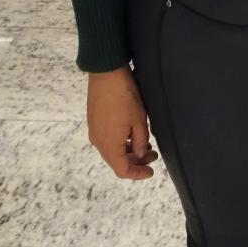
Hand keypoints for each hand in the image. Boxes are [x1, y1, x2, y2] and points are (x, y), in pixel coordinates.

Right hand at [87, 65, 159, 180]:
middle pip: (116, 161)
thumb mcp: (139, 120)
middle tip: (153, 155)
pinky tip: (133, 134)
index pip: (122, 170)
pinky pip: (107, 139)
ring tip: (147, 144)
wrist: (106, 73)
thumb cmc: (124, 96)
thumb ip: (140, 141)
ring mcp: (94, 131)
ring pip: (112, 150)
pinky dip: (121, 142)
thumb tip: (140, 154)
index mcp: (109, 145)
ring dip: (129, 150)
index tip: (151, 171)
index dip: (137, 174)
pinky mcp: (94, 121)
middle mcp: (98, 142)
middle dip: (136, 161)